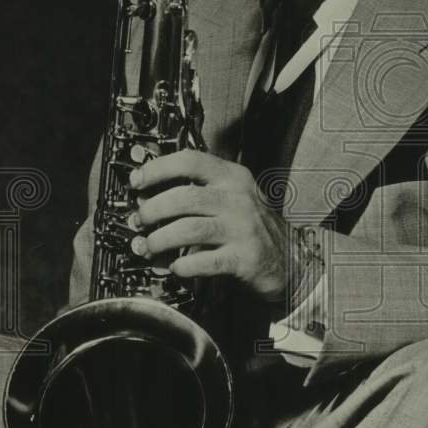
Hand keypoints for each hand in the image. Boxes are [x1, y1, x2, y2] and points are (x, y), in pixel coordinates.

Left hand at [128, 150, 291, 302]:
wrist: (290, 258)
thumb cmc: (252, 227)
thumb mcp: (233, 196)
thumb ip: (199, 190)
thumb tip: (149, 194)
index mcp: (233, 178)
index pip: (191, 161)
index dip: (158, 169)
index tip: (137, 181)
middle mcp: (239, 200)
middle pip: (185, 196)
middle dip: (153, 209)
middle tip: (139, 220)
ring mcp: (242, 229)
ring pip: (189, 228)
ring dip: (160, 239)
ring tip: (148, 246)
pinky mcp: (243, 258)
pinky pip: (204, 260)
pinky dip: (183, 265)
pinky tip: (176, 266)